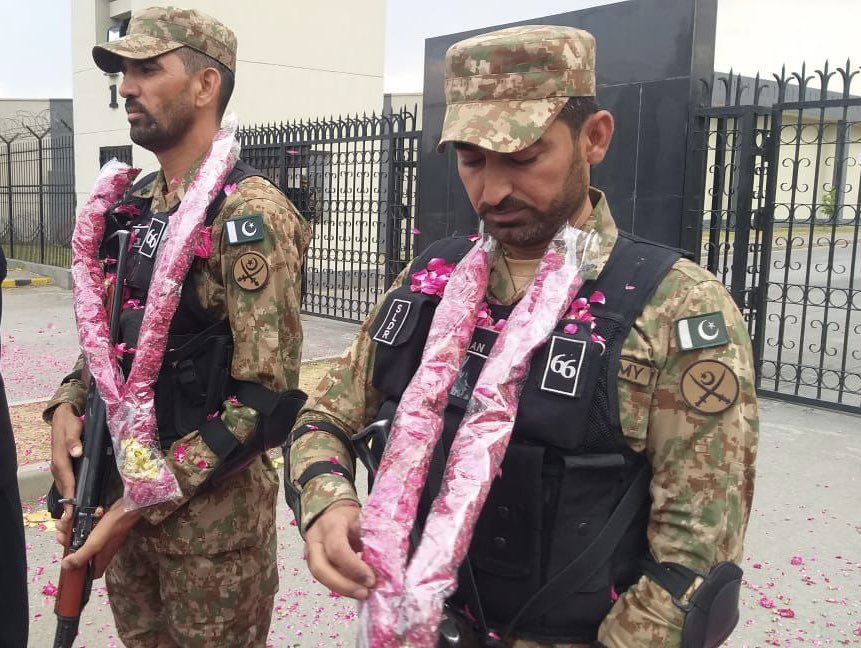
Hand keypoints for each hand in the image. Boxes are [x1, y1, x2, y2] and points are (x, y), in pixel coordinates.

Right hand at [50, 402, 82, 534]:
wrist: (62, 417)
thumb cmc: (70, 423)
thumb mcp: (73, 428)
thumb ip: (74, 441)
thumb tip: (76, 452)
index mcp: (61, 459)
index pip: (68, 481)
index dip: (71, 496)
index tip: (72, 512)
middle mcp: (58, 466)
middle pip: (65, 488)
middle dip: (69, 505)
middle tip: (73, 522)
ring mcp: (59, 467)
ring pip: (65, 486)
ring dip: (69, 501)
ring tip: (74, 517)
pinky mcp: (62, 466)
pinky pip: (66, 482)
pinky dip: (70, 492)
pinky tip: (75, 500)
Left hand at [61, 499, 140, 577]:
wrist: (126, 508)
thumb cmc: (113, 527)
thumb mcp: (95, 543)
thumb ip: (81, 556)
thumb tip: (65, 566)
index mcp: (99, 560)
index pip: (87, 573)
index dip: (76, 571)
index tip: (66, 561)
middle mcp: (98, 551)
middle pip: (78, 553)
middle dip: (67, 543)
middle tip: (62, 534)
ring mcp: (98, 539)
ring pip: (78, 538)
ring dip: (68, 530)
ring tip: (65, 522)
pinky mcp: (98, 528)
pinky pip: (83, 528)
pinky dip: (77, 523)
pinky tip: (73, 517)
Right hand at [305, 500, 375, 598]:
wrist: (332, 513)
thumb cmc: (351, 518)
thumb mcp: (364, 520)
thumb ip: (374, 539)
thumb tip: (390, 563)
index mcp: (331, 524)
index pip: (337, 548)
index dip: (353, 567)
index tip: (371, 579)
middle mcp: (315, 539)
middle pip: (320, 568)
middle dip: (343, 585)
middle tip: (365, 592)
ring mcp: (309, 552)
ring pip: (320, 577)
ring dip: (342, 589)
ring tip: (363, 593)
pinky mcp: (312, 563)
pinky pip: (323, 578)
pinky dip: (340, 586)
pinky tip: (355, 589)